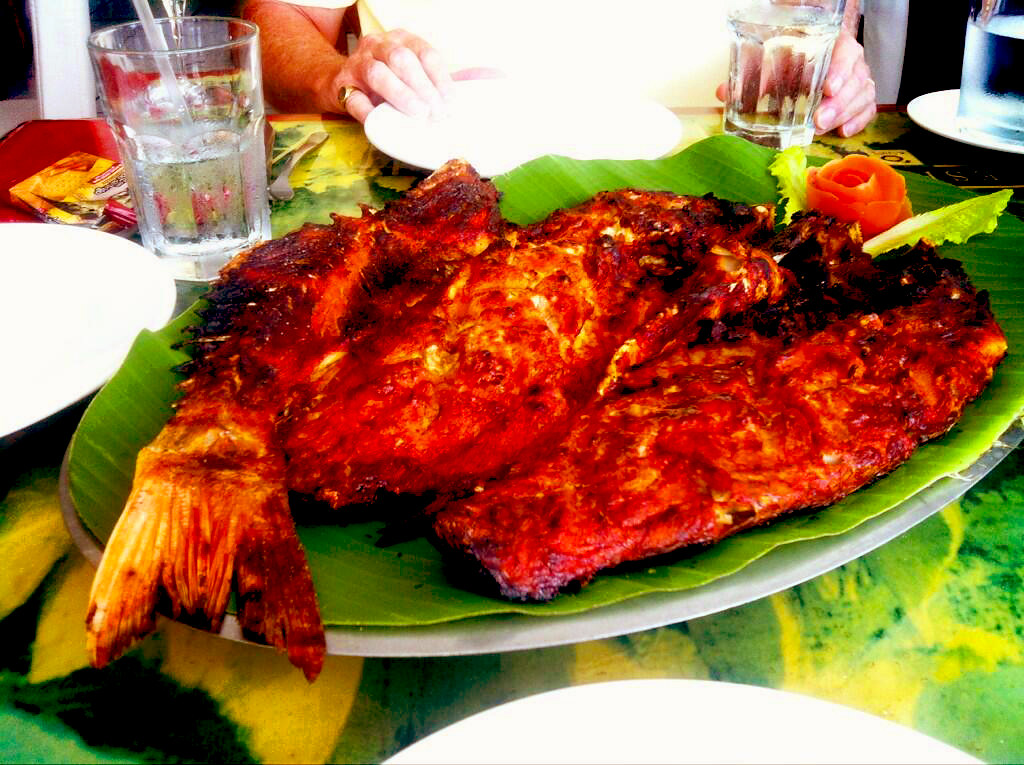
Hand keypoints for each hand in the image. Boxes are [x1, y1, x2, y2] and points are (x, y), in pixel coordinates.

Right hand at [340, 29, 453, 122]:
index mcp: (401, 40)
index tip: (450, 102)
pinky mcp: (342, 86)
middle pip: (402, 60)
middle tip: (436, 113)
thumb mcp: (411, 72)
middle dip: (423, 88)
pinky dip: (369, 113)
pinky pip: (356, 100)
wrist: (342, 82)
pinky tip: (383, 122)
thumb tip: (472, 83)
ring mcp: (357, 64)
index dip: (440, 78)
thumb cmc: (386, 80)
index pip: (425, 54)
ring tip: (418, 114)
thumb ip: (436, 79)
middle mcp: (378, 46)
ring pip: (378, 73)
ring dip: (401, 95)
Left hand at [713, 29, 876, 138]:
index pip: (847, 53)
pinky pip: (868, 110)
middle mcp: (851, 63)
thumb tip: (724, 93)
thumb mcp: (775, 64)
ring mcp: (858, 81)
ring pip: (863, 95)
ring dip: (845, 114)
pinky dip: (858, 121)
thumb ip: (753, 77)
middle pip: (856, 80)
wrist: (811, 56)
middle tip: (820, 120)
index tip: (827, 88)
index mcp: (834, 46)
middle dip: (839, 103)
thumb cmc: (794, 61)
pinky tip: (843, 132)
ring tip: (826, 128)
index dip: (841, 70)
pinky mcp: (860, 99)